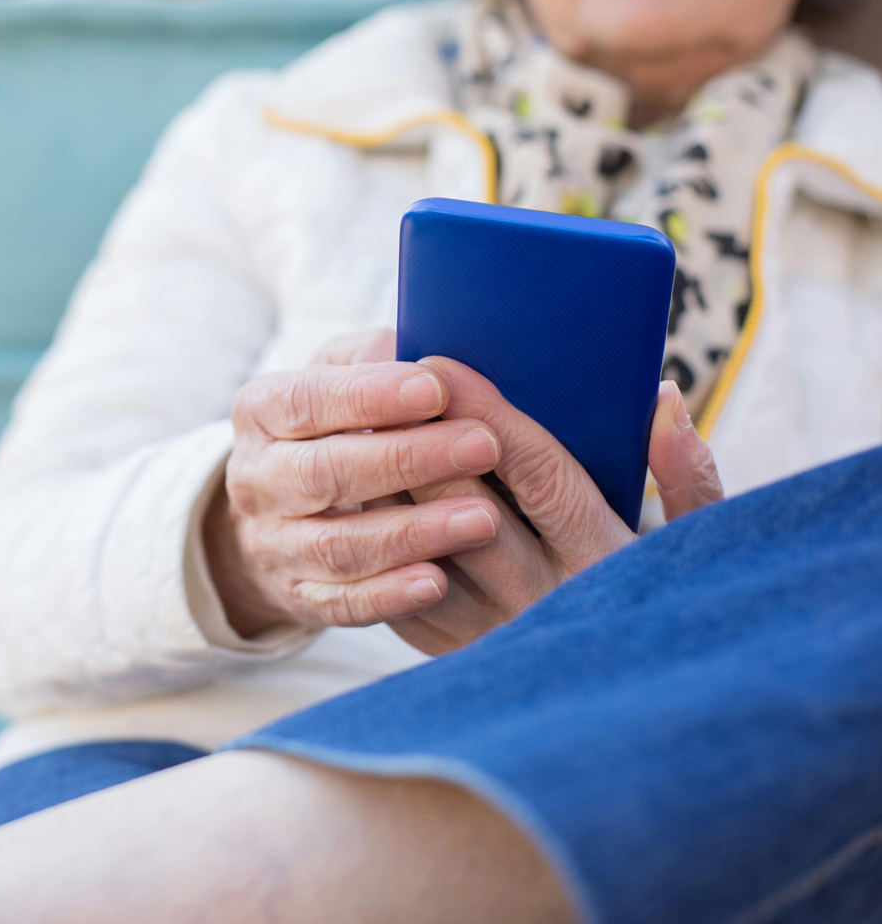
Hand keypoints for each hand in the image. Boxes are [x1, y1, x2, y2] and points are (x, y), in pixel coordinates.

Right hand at [204, 330, 509, 636]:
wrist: (278, 514)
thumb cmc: (331, 427)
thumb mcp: (339, 377)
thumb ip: (373, 359)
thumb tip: (422, 356)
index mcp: (260, 412)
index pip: (306, 402)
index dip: (368, 397)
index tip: (436, 388)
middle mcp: (255, 480)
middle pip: (323, 473)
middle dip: (407, 459)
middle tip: (484, 446)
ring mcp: (271, 544)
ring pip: (336, 544)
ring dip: (411, 533)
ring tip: (482, 519)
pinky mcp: (296, 598)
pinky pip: (341, 603)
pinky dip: (388, 595)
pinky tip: (436, 583)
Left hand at [390, 357, 723, 653]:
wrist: (624, 693)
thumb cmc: (658, 595)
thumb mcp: (695, 543)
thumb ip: (687, 477)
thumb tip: (664, 398)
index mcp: (603, 561)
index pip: (538, 473)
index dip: (487, 413)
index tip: (443, 363)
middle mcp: (543, 602)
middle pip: (463, 510)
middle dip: (419, 442)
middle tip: (383, 385)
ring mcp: (489, 632)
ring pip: (417, 547)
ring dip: (387, 485)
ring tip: (361, 426)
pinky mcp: (446, 649)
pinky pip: (395, 582)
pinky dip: (379, 529)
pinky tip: (362, 483)